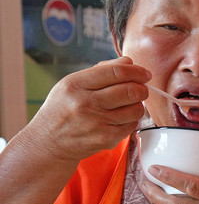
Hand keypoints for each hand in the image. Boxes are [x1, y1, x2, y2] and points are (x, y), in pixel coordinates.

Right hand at [21, 57, 150, 164]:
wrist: (48, 141)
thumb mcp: (72, 84)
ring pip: (136, 109)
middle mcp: (86, 103)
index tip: (144, 73)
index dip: (136, 71)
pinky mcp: (106, 138)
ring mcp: (97, 122)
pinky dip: (131, 120)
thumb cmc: (62, 109)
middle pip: (130, 90)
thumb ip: (101, 71)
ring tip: (128, 104)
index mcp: (76, 85)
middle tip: (141, 89)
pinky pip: (132, 125)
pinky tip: (120, 118)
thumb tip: (128, 62)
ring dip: (138, 105)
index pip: (116, 72)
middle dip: (142, 88)